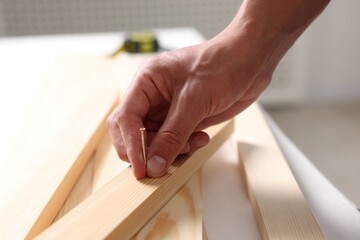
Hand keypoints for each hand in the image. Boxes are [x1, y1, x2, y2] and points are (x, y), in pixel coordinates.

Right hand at [107, 34, 271, 178]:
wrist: (250, 62)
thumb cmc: (222, 65)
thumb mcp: (194, 101)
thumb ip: (172, 136)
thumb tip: (153, 165)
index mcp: (146, 81)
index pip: (125, 118)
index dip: (130, 145)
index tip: (140, 168)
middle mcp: (152, 96)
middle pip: (133, 132)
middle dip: (147, 150)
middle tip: (161, 165)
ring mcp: (167, 108)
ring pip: (154, 140)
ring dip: (171, 150)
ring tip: (194, 143)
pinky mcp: (183, 118)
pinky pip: (173, 141)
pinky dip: (184, 147)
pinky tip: (201, 139)